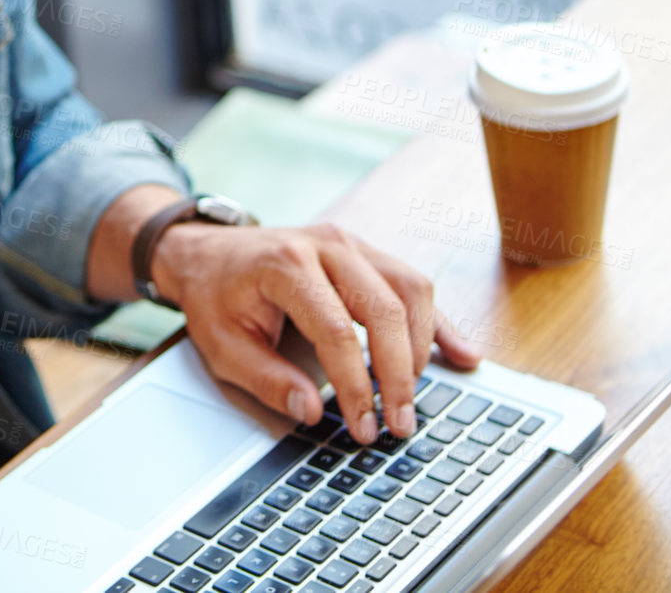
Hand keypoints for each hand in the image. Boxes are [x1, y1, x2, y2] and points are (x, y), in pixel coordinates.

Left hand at [149, 221, 481, 444]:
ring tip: (411, 398)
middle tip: (399, 422)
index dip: (355, 384)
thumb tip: (311, 411)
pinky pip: (413, 284)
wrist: (209, 251)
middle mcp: (326, 246)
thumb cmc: (216, 295)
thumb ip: (266, 380)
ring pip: (410, 291)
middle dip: (398, 374)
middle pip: (385, 310)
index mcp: (286, 265)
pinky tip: (461, 355)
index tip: (362, 425)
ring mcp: (351, 244)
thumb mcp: (222, 345)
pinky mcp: (367, 253)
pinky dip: (438, 323)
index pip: (336, 330)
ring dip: (421, 349)